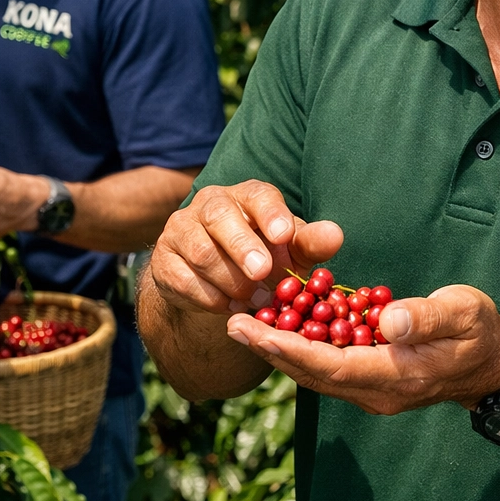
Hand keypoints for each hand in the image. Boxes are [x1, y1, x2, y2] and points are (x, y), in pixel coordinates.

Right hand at [148, 179, 343, 314]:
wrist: (216, 281)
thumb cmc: (263, 257)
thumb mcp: (290, 252)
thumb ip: (311, 243)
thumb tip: (335, 236)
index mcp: (246, 196)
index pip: (258, 195)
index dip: (270, 213)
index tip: (283, 236)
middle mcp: (210, 204)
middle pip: (220, 216)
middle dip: (242, 246)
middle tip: (262, 273)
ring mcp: (182, 229)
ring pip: (201, 251)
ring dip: (229, 280)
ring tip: (251, 298)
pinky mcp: (164, 260)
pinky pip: (183, 278)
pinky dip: (209, 297)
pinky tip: (228, 305)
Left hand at [225, 284, 499, 415]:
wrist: (495, 365)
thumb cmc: (481, 332)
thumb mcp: (463, 313)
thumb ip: (425, 316)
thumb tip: (385, 319)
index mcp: (394, 375)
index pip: (327, 365)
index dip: (285, 347)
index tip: (251, 329)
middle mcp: (375, 390)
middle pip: (310, 373)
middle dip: (269, 348)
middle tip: (231, 320)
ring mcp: (372, 389)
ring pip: (315, 372)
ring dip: (279, 348)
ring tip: (245, 321)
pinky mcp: (372, 379)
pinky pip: (328, 366)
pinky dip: (301, 347)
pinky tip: (282, 325)